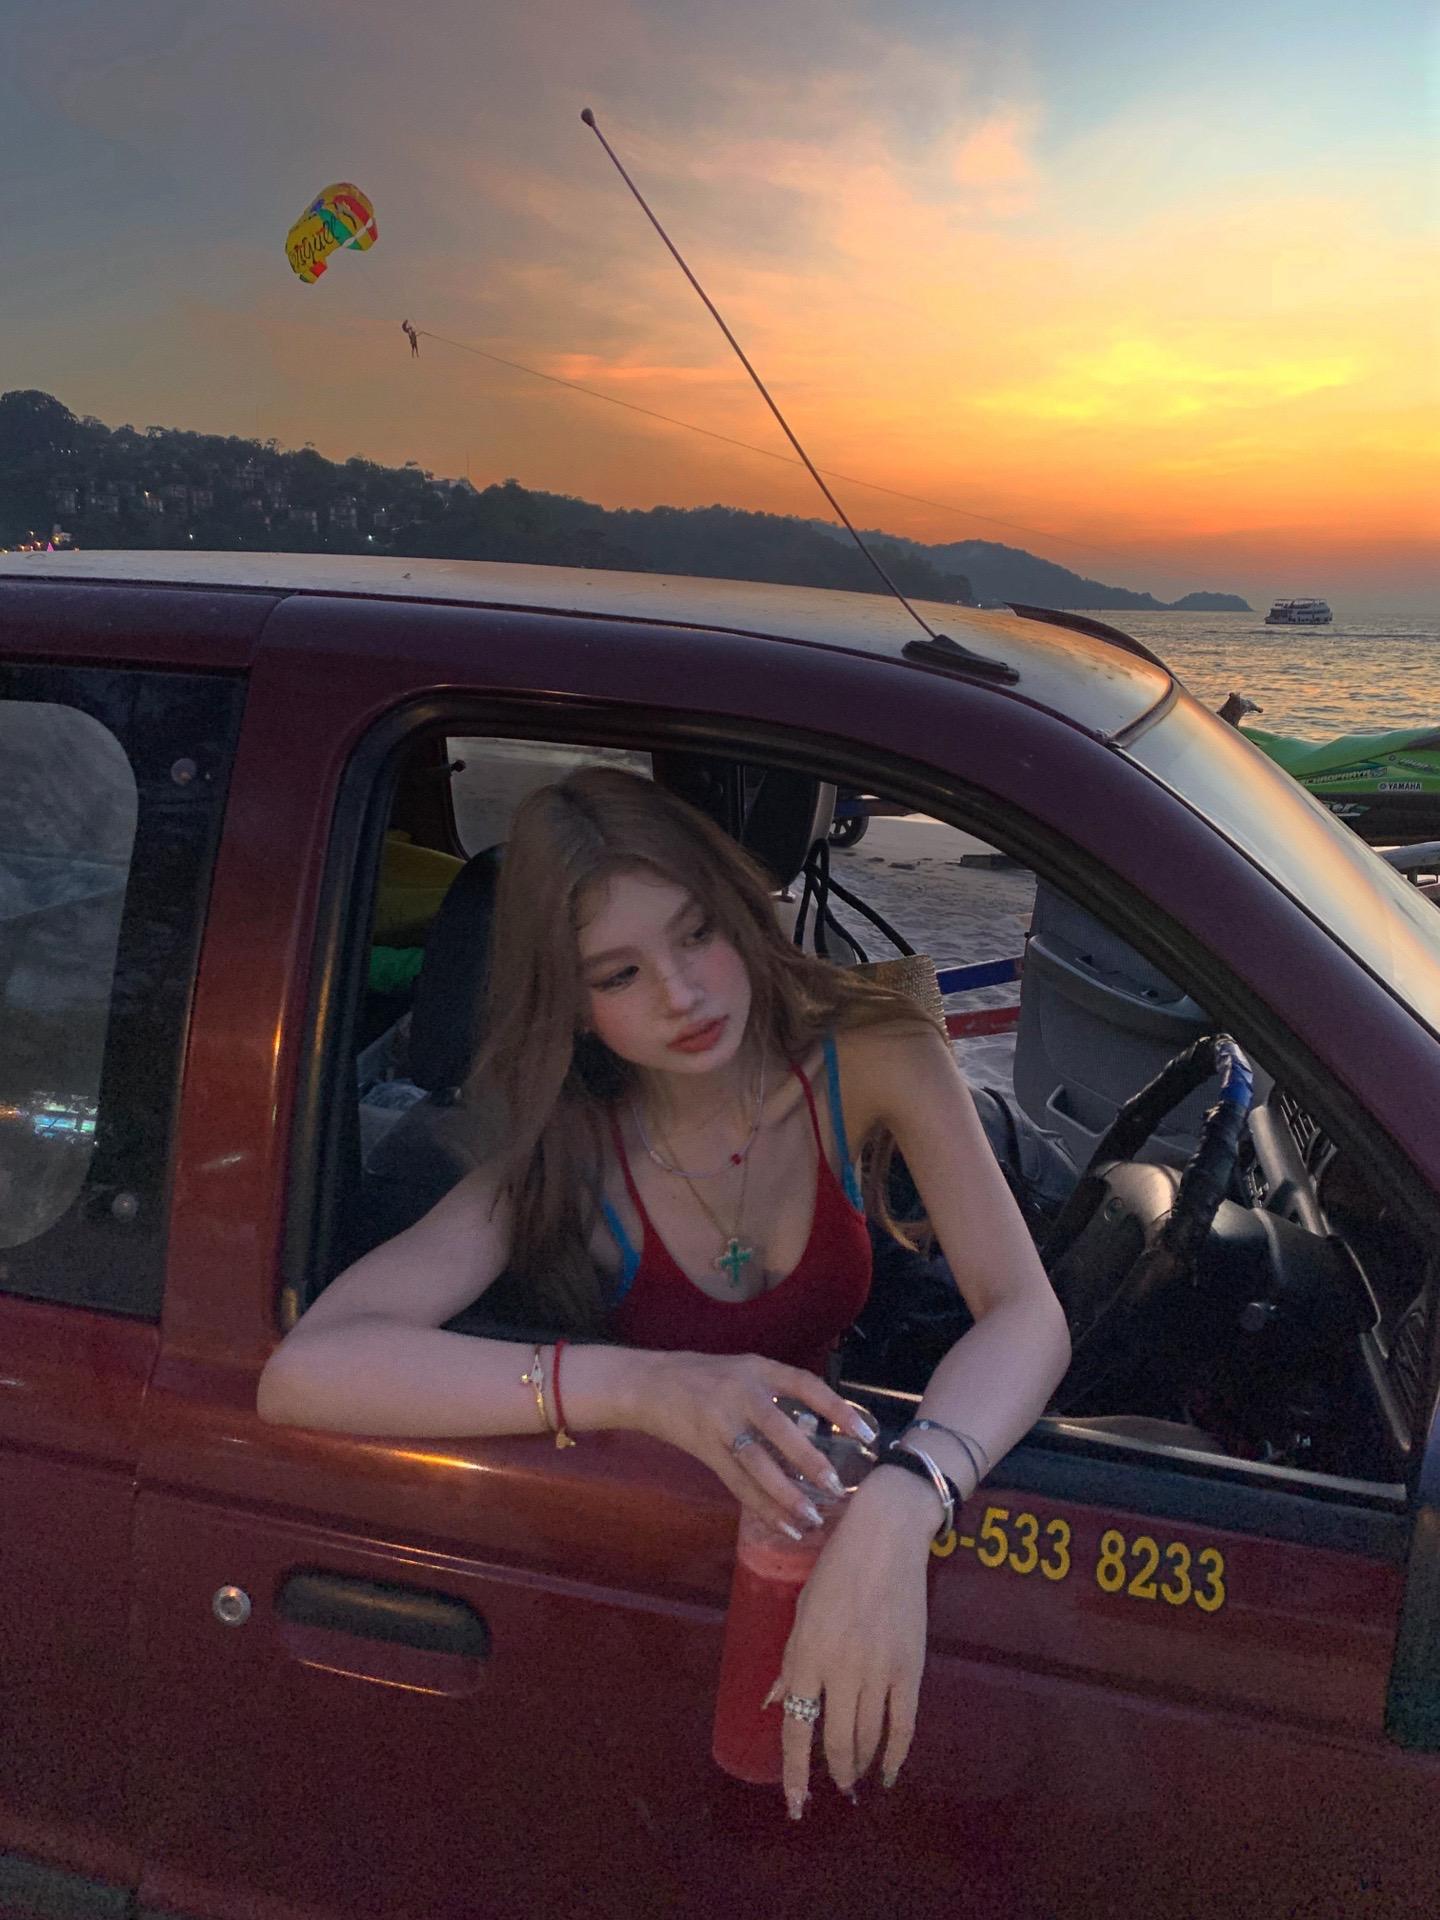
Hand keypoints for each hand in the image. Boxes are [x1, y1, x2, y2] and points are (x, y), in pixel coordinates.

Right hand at [633, 1349, 875, 1536]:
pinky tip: (784, 1525)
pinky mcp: (706, 1451)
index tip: (865, 1433)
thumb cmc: (704, 1377)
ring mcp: (721, 1423)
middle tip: (835, 1485)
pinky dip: (762, 1507)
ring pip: (757, 1465)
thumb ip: (777, 1393)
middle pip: (779, 1430)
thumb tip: (822, 1426)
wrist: (650, 1384)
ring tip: (812, 1518)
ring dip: (786, 1495)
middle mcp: (740, 1394)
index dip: (837, 1408)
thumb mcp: (744, 1371)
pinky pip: (738, 1484)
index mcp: (758, 1369)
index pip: (805, 1385)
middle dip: (809, 1461)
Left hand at [772, 1466, 935, 1815]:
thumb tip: (776, 1705)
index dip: (795, 1773)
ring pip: (868, 1738)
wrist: (886, 1537)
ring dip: (859, 1764)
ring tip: (854, 1778)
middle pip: (836, 1741)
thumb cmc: (836, 1568)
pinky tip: (889, 1771)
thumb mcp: (802, 1610)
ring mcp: (880, 1671)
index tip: (796, 1806)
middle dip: (834, 1772)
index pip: (797, 1729)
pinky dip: (897, 1754)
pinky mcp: (911, 1668)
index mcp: (808, 1655)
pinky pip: (905, 1724)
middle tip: (834, 1786)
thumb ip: (791, 1663)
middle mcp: (842, 1670)